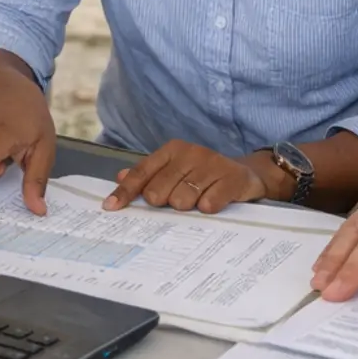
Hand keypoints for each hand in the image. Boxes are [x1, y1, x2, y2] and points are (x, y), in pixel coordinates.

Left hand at [101, 140, 270, 213]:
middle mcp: (191, 153)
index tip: (110, 208)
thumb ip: (149, 174)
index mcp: (173, 150)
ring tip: (197, 202)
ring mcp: (212, 164)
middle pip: (159, 191)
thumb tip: (119, 176)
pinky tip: (211, 204)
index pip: (142, 173)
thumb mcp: (176, 170)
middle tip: (177, 201)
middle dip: (164, 203)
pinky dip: (207, 208)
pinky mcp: (232, 178)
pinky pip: (209, 203)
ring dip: (187, 207)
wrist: (247, 174)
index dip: (125, 191)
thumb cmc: (203, 175)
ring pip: (182, 199)